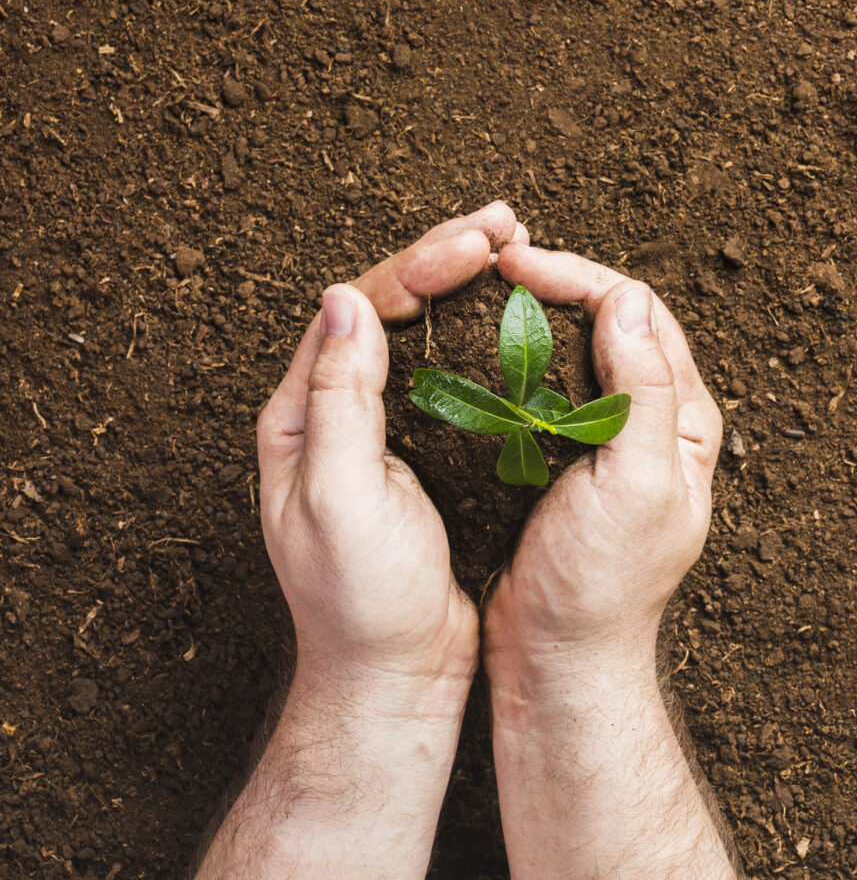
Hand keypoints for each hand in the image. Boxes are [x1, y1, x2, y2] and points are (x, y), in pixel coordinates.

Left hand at [258, 201, 525, 702]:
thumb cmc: (361, 598)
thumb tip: (346, 299)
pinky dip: (481, 339)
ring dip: (464, 289)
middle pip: (386, 309)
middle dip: (443, 259)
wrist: (395, 673)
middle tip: (505, 224)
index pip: (355, 312)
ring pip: (421, 336)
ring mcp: (381, 430)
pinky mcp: (423, 451)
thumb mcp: (341, 498)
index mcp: (301, 415)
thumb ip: (339, 400)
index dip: (415, 268)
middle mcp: (334, 412)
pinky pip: (450, 376)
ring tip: (514, 250)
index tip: (477, 245)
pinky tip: (515, 320)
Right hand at [485, 242, 721, 675]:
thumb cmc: (601, 584)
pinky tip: (475, 351)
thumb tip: (627, 299)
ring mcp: (602, 439)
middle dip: (556, 283)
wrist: (557, 658)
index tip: (518, 265)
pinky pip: (539, 390)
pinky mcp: (559, 458)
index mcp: (682, 420)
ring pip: (570, 351)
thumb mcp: (636, 486)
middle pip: (608, 322)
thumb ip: (642, 392)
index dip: (581, 278)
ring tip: (481, 293)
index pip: (640, 316)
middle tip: (495, 264)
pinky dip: (510, 360)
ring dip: (531, 316)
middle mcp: (648, 420)